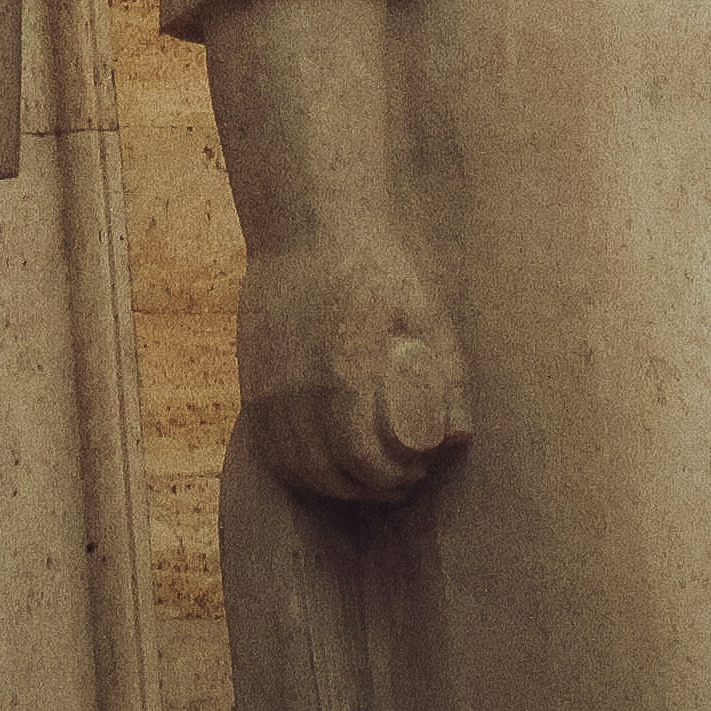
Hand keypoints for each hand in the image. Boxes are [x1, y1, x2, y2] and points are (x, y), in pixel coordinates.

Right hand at [236, 234, 465, 504]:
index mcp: (345, 369)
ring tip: (363, 474)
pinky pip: (267, 446)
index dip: (391, 477)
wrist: (308, 222)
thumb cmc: (376, 263)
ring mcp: (266, 385)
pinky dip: (297, 466)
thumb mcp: (424, 313)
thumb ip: (447, 378)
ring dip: (330, 483)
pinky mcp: (249, 380)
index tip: (416, 471)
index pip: (362, 458)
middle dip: (365, 488)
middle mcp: (297, 386)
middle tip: (397, 480)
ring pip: (292, 466)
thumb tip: (460, 439)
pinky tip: (325, 458)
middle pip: (326, 473)